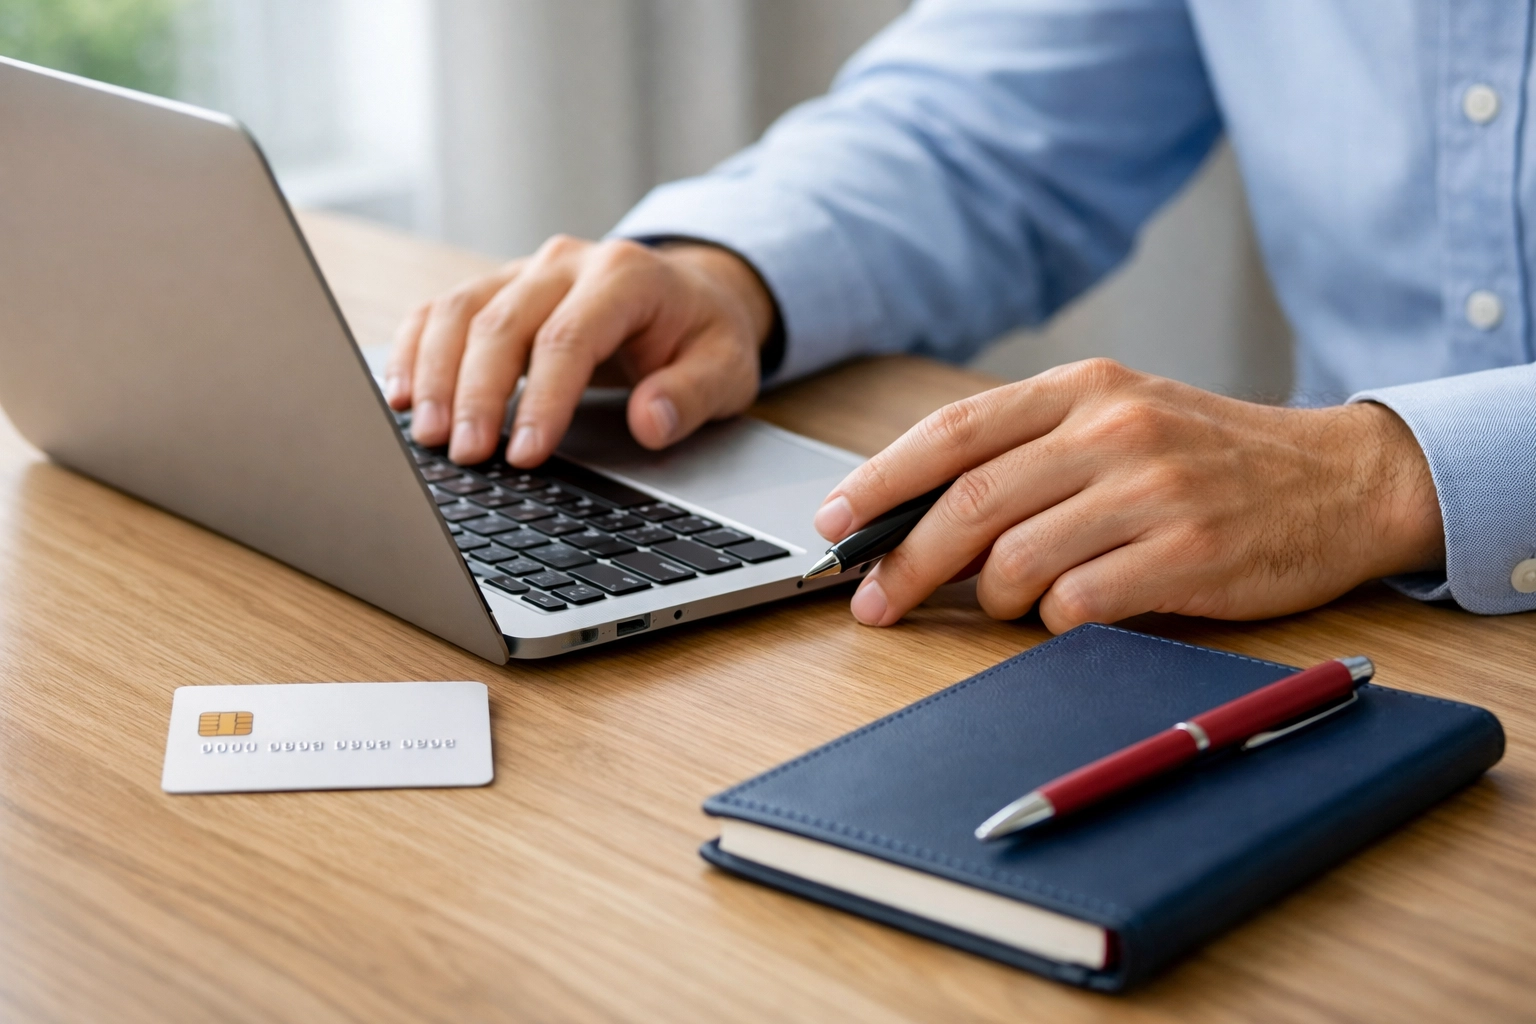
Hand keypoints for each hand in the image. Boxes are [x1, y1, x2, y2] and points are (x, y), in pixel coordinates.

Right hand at [385, 236, 776, 465]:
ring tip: (427, 435)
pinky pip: (442, 311)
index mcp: (625, 276)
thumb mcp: (726, 369)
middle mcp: (566, 263)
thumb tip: (652, 421)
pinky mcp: (498, 288)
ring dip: (435, 374)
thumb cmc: (703, 337)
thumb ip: (691, 394)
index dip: (542, 399)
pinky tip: (401, 396)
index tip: (526, 454)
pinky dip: (415, 350)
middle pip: (503, 323)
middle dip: (478, 393)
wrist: (691, 296)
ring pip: (460, 311)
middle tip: (465, 455)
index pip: (569, 338)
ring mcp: (525, 270)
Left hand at [814, 359, 1444, 631]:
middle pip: (968, 500)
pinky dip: (1053, 619)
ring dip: (988, 598)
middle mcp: (1112, 428)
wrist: (1341, 480)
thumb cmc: (1210, 458)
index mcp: (1083, 388)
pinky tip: (1068, 613)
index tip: (835, 523)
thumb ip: (1029, 453)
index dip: (880, 480)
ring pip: (1016, 556)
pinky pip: (1079, 600)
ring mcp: (1152, 489)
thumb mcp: (1119, 421)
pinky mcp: (1189, 550)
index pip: (953, 432)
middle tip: (873, 601)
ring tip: (1002, 604)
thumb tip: (919, 513)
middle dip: (904, 560)